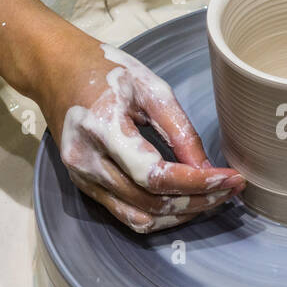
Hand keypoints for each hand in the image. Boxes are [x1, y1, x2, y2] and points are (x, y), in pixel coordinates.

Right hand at [36, 31, 243, 233]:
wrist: (54, 69)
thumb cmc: (103, 70)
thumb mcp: (150, 87)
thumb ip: (180, 130)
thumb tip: (207, 169)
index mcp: (102, 128)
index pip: (156, 175)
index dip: (198, 183)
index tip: (232, 179)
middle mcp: (86, 161)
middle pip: (151, 201)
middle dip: (198, 200)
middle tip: (230, 189)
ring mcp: (82, 178)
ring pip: (140, 217)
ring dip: (181, 214)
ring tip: (213, 198)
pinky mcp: (84, 186)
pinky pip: (126, 215)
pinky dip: (159, 215)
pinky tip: (183, 202)